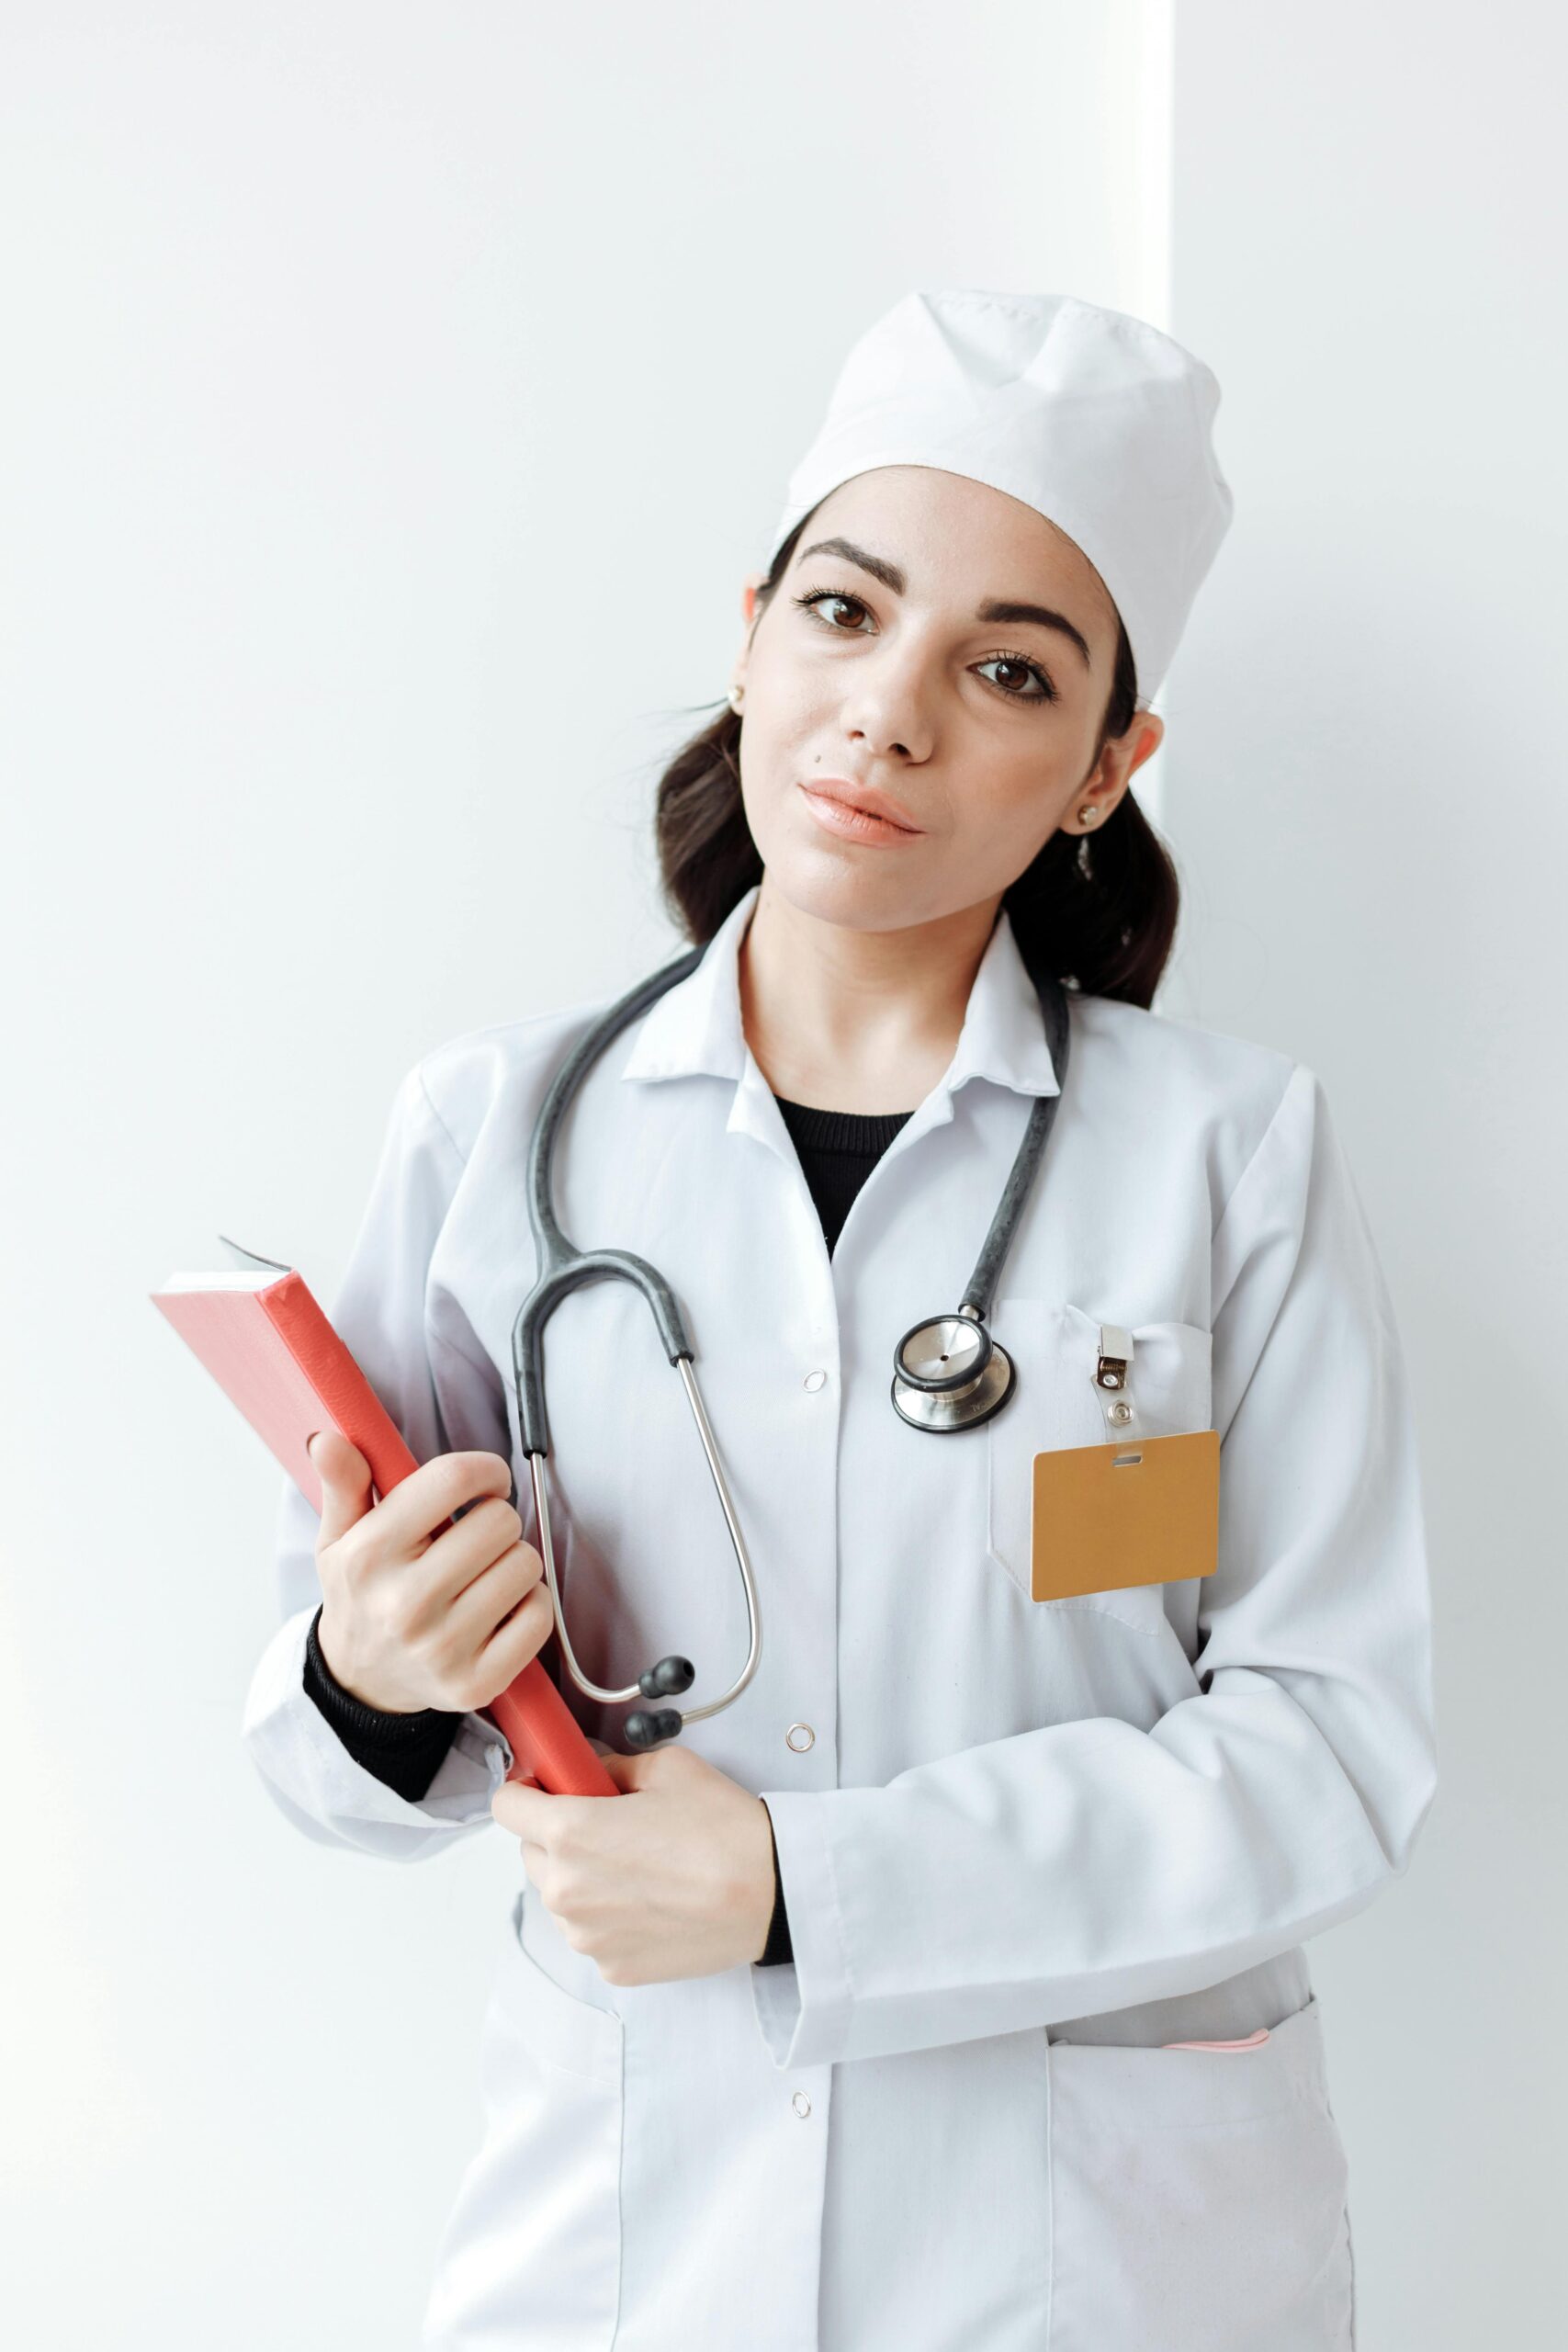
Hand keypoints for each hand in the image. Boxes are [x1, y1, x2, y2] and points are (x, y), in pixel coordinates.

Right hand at [309, 1431, 552, 1714]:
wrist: (362, 1683)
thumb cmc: (362, 1595)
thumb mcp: (340, 1538)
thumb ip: (343, 1483)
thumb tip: (327, 1439)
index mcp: (370, 1555)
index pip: (453, 1479)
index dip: (485, 1469)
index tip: (488, 1481)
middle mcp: (405, 1604)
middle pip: (500, 1521)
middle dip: (497, 1519)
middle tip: (476, 1539)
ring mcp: (442, 1648)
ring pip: (525, 1565)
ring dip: (514, 1562)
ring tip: (482, 1575)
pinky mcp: (476, 1683)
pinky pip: (539, 1615)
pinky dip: (530, 1605)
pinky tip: (499, 1609)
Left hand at [490, 1744, 776, 1986]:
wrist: (771, 1893)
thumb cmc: (723, 1828)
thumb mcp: (666, 1769)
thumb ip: (610, 1768)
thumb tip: (586, 1770)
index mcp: (569, 1832)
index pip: (506, 1805)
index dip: (527, 1789)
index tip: (549, 1788)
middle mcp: (565, 1889)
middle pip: (531, 1853)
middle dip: (558, 1835)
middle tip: (611, 1826)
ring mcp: (585, 1936)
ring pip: (560, 1897)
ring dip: (582, 1879)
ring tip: (640, 1868)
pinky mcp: (610, 1968)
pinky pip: (591, 1932)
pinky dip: (609, 1917)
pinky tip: (654, 1902)